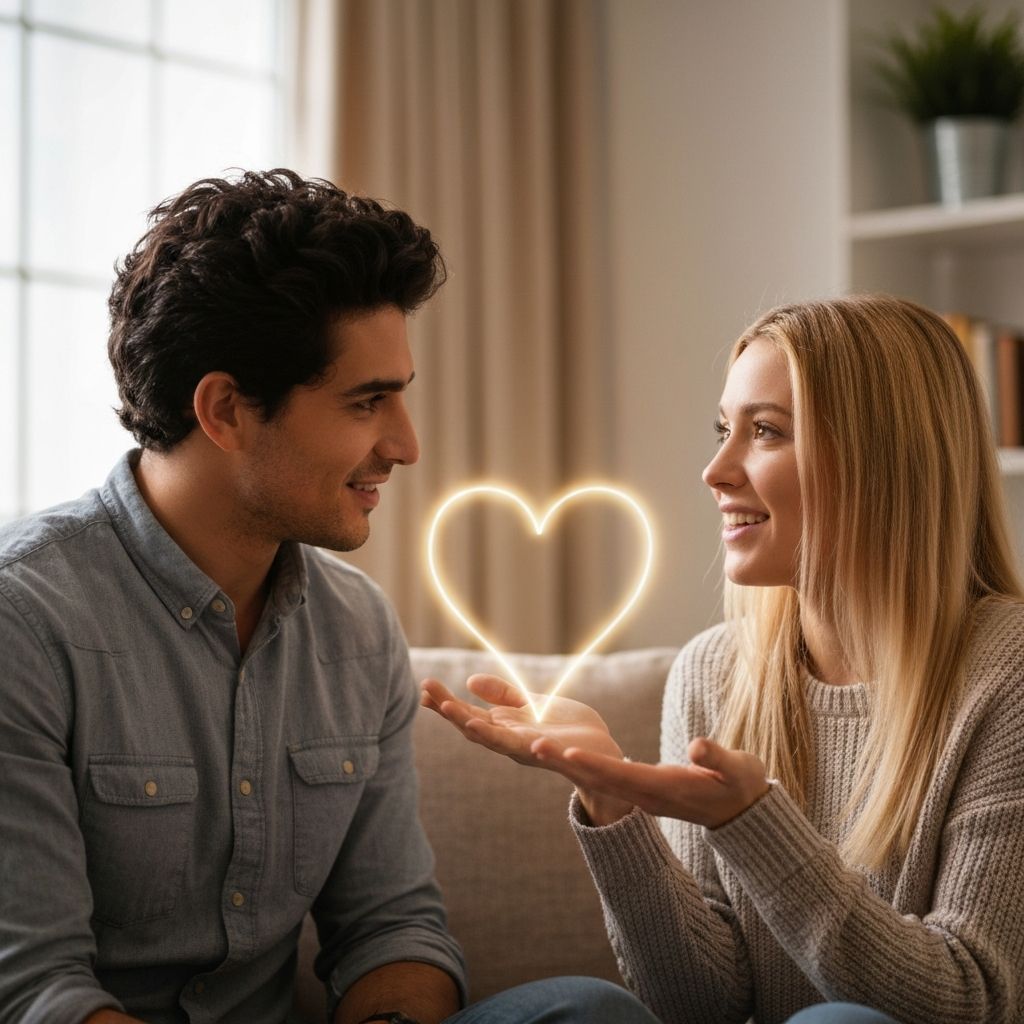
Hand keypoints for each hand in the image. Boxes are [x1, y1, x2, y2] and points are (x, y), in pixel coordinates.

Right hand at [419, 675, 633, 823]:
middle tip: (428, 693)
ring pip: (501, 743)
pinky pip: (543, 752)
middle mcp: (511, 743)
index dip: (446, 703)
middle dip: (452, 712)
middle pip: (475, 728)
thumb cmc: (566, 729)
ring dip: (480, 731)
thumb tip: (469, 681)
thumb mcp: (531, 704)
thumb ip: (504, 695)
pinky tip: (528, 737)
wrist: (600, 753)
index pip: (468, 715)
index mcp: (504, 728)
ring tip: (460, 715)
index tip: (424, 688)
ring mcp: (532, 751)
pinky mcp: (557, 755)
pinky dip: (534, 746)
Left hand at [532, 736, 771, 829]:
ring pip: (599, 778)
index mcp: (666, 788)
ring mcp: (643, 794)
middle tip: (532, 746)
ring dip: (566, 763)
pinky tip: (561, 754)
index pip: (625, 775)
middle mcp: (648, 794)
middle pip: (601, 777)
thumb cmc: (740, 784)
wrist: (741, 810)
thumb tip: (697, 745)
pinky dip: (582, 765)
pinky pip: (606, 777)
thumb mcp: (737, 769)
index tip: (568, 756)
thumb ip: (717, 758)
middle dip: (566, 763)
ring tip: (534, 745)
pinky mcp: (643, 789)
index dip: (596, 765)